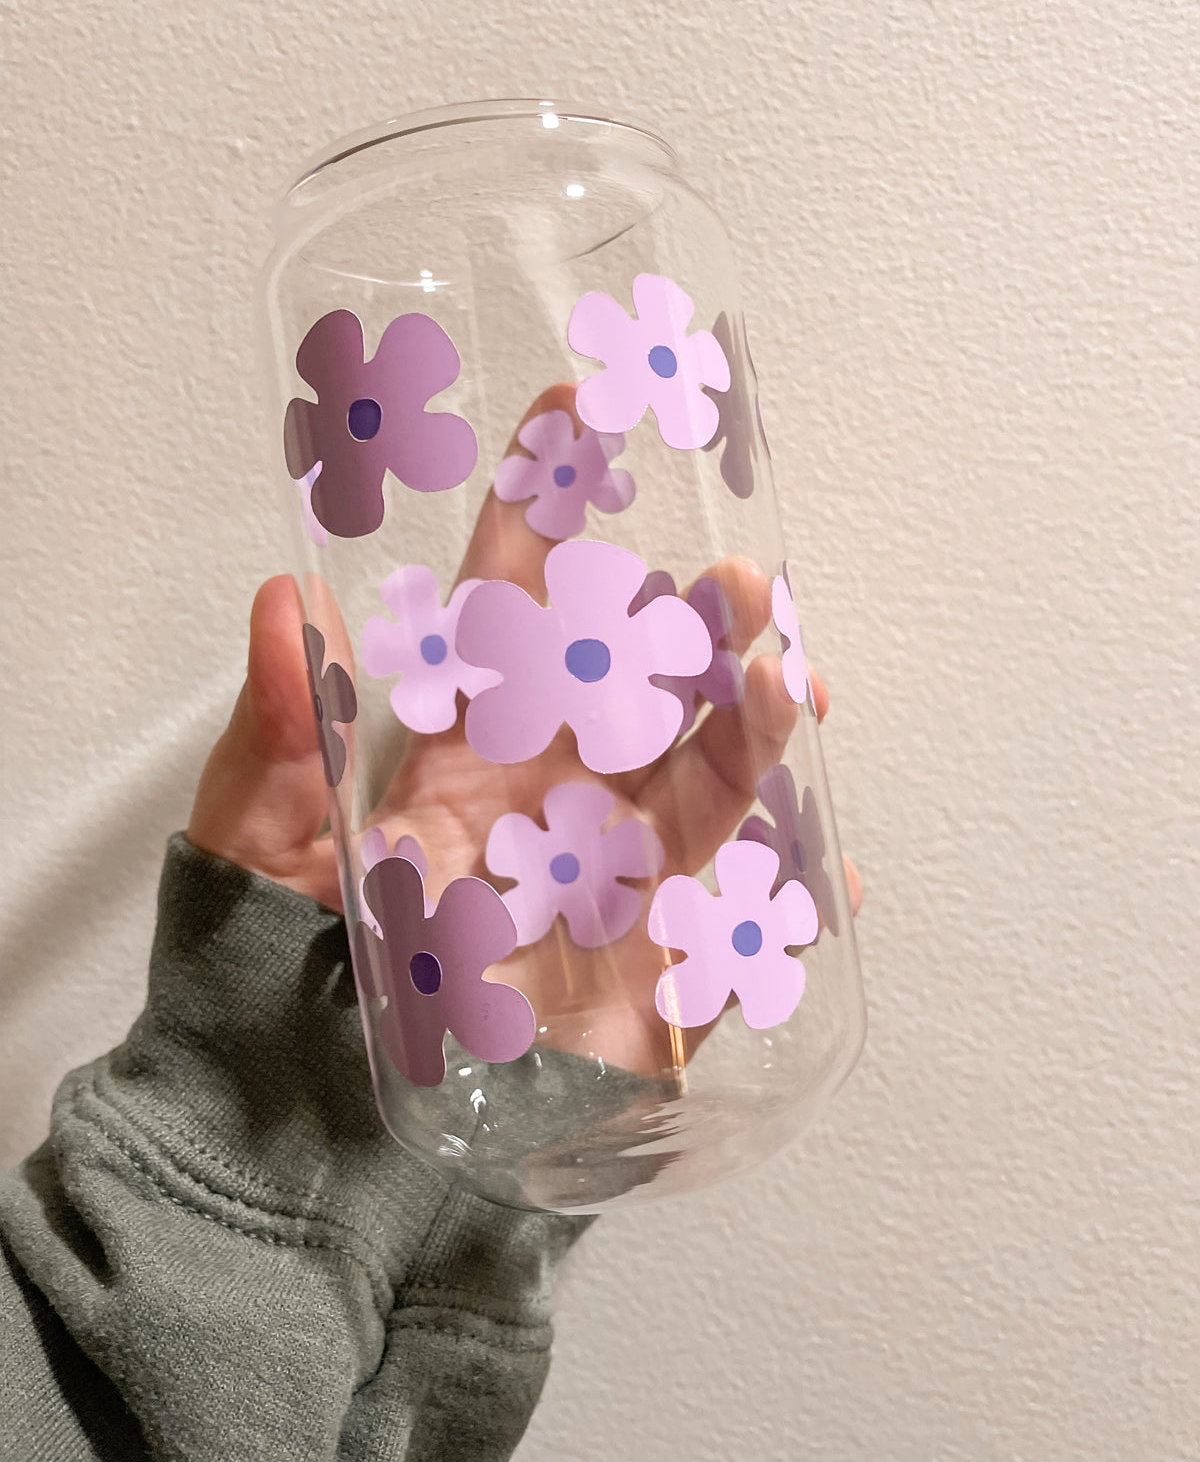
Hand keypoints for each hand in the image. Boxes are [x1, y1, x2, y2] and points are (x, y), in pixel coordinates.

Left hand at [189, 386, 861, 1075]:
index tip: (578, 415)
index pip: (515, 613)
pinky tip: (839, 869)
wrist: (326, 1130)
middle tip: (736, 581)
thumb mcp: (264, 844)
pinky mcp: (656, 969)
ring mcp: (613, 880)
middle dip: (689, 624)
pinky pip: (741, 923)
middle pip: (640, 688)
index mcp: (464, 749)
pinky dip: (796, 897)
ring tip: (794, 684)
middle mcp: (552, 798)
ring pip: (705, 783)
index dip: (544, 514)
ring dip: (757, 730)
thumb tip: (286, 602)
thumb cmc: (279, 971)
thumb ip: (281, 732)